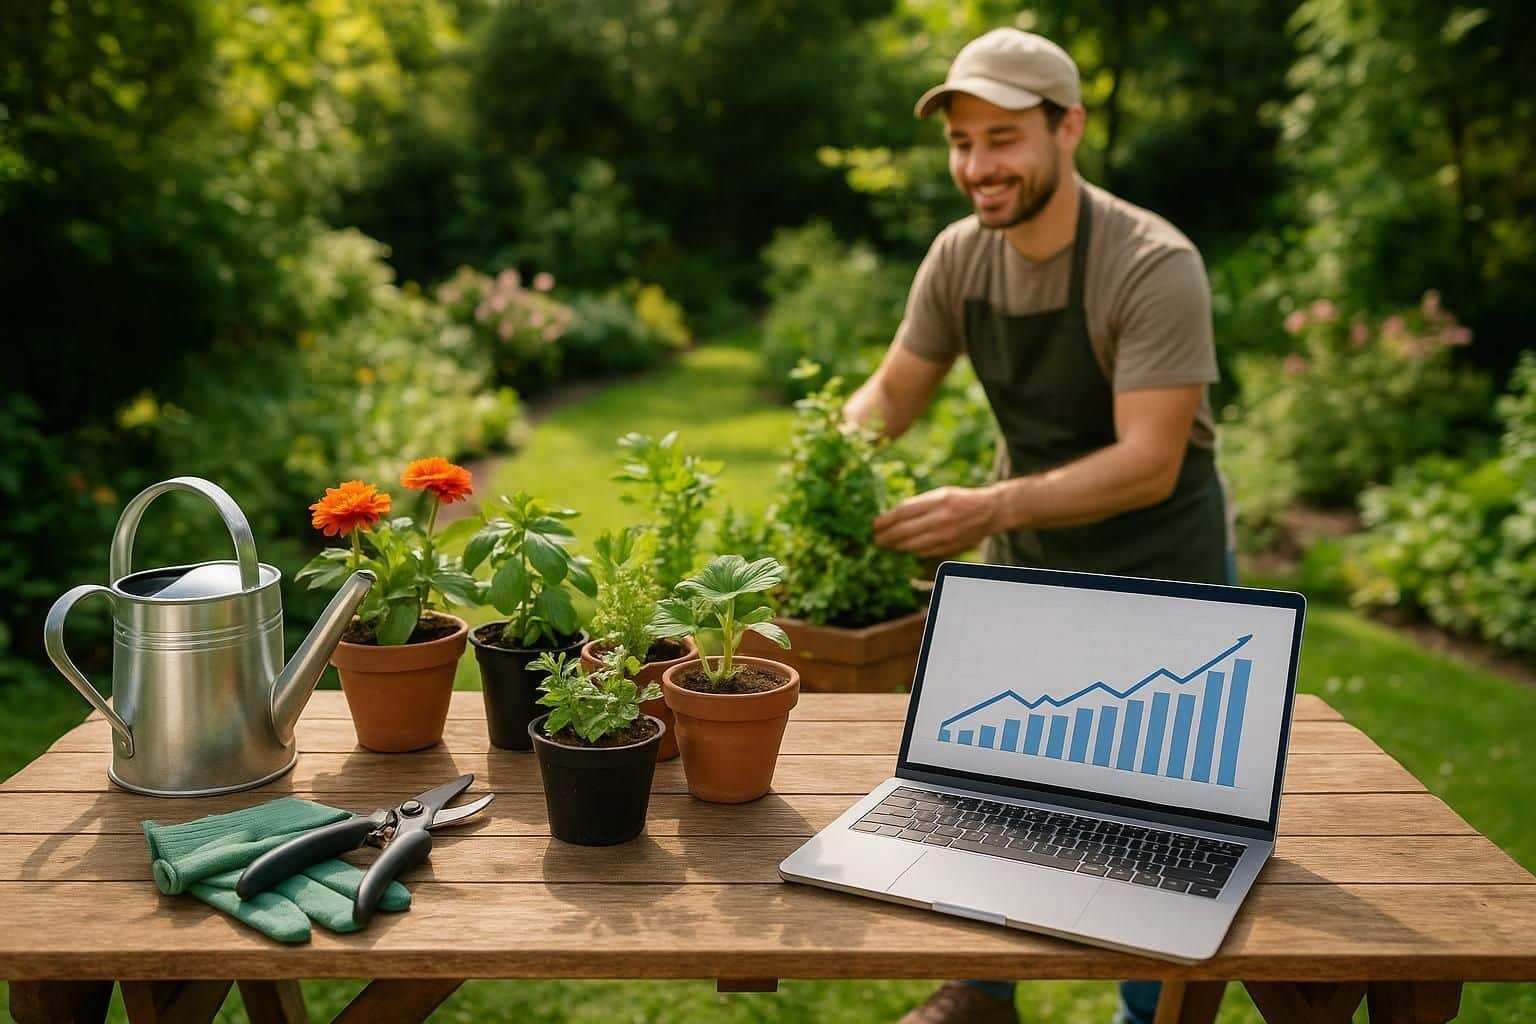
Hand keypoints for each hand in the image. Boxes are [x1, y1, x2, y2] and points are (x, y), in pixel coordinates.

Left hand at [873, 486, 1002, 557]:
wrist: (989, 512)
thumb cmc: (960, 500)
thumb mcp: (939, 494)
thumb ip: (918, 505)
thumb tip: (892, 516)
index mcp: (936, 501)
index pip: (902, 512)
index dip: (885, 520)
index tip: (874, 524)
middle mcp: (940, 519)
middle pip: (904, 532)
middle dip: (886, 537)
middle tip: (875, 539)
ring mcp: (945, 536)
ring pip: (912, 546)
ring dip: (896, 547)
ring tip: (886, 545)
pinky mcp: (949, 549)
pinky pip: (924, 553)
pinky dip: (911, 552)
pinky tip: (904, 549)